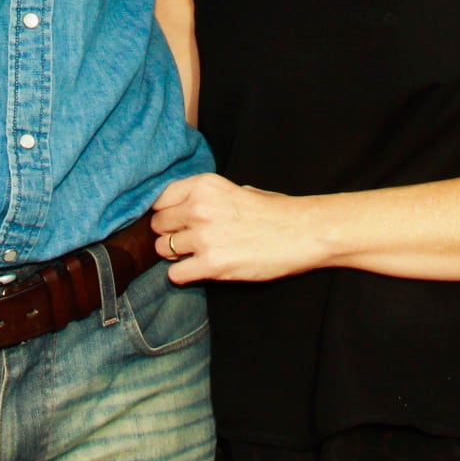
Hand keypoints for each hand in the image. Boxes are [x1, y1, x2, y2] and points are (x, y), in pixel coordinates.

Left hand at [150, 172, 322, 284]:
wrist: (301, 233)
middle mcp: (198, 208)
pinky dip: (183, 275)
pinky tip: (199, 270)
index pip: (160, 199)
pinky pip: (175, 274)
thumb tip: (186, 205)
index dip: (166, 212)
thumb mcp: (238, 188)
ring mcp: (203, 237)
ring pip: (163, 249)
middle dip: (169, 233)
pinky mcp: (211, 265)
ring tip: (197, 255)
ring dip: (176, 255)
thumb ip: (208, 196)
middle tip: (187, 240)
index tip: (174, 220)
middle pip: (158, 225)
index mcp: (204, 185)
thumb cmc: (274, 212)